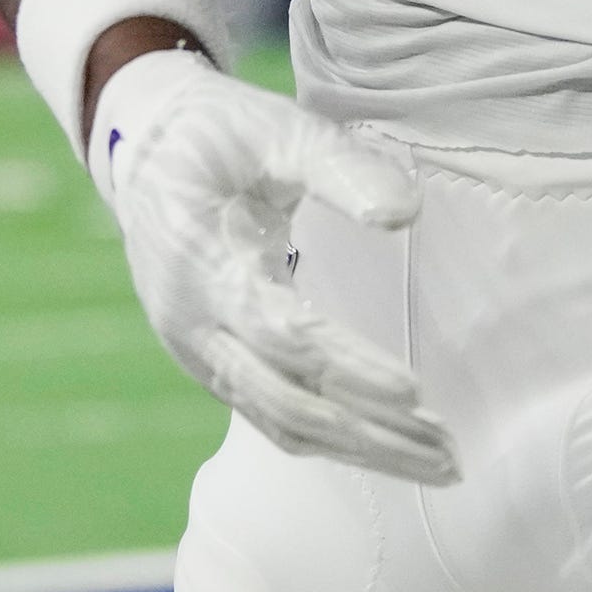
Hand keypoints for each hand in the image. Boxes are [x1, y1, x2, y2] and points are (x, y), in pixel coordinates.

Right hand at [92, 47, 459, 481]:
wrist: (144, 149)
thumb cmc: (221, 134)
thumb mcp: (278, 128)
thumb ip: (341, 169)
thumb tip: (407, 213)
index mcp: (203, 261)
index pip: (282, 333)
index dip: (347, 366)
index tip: (413, 391)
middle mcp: (194, 323)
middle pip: (285, 401)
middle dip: (369, 433)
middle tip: (447, 452)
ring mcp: (198, 351)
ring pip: (280, 422)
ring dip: (359, 448)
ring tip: (436, 463)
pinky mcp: (212, 362)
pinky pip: (270, 416)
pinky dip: (330, 438)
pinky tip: (383, 447)